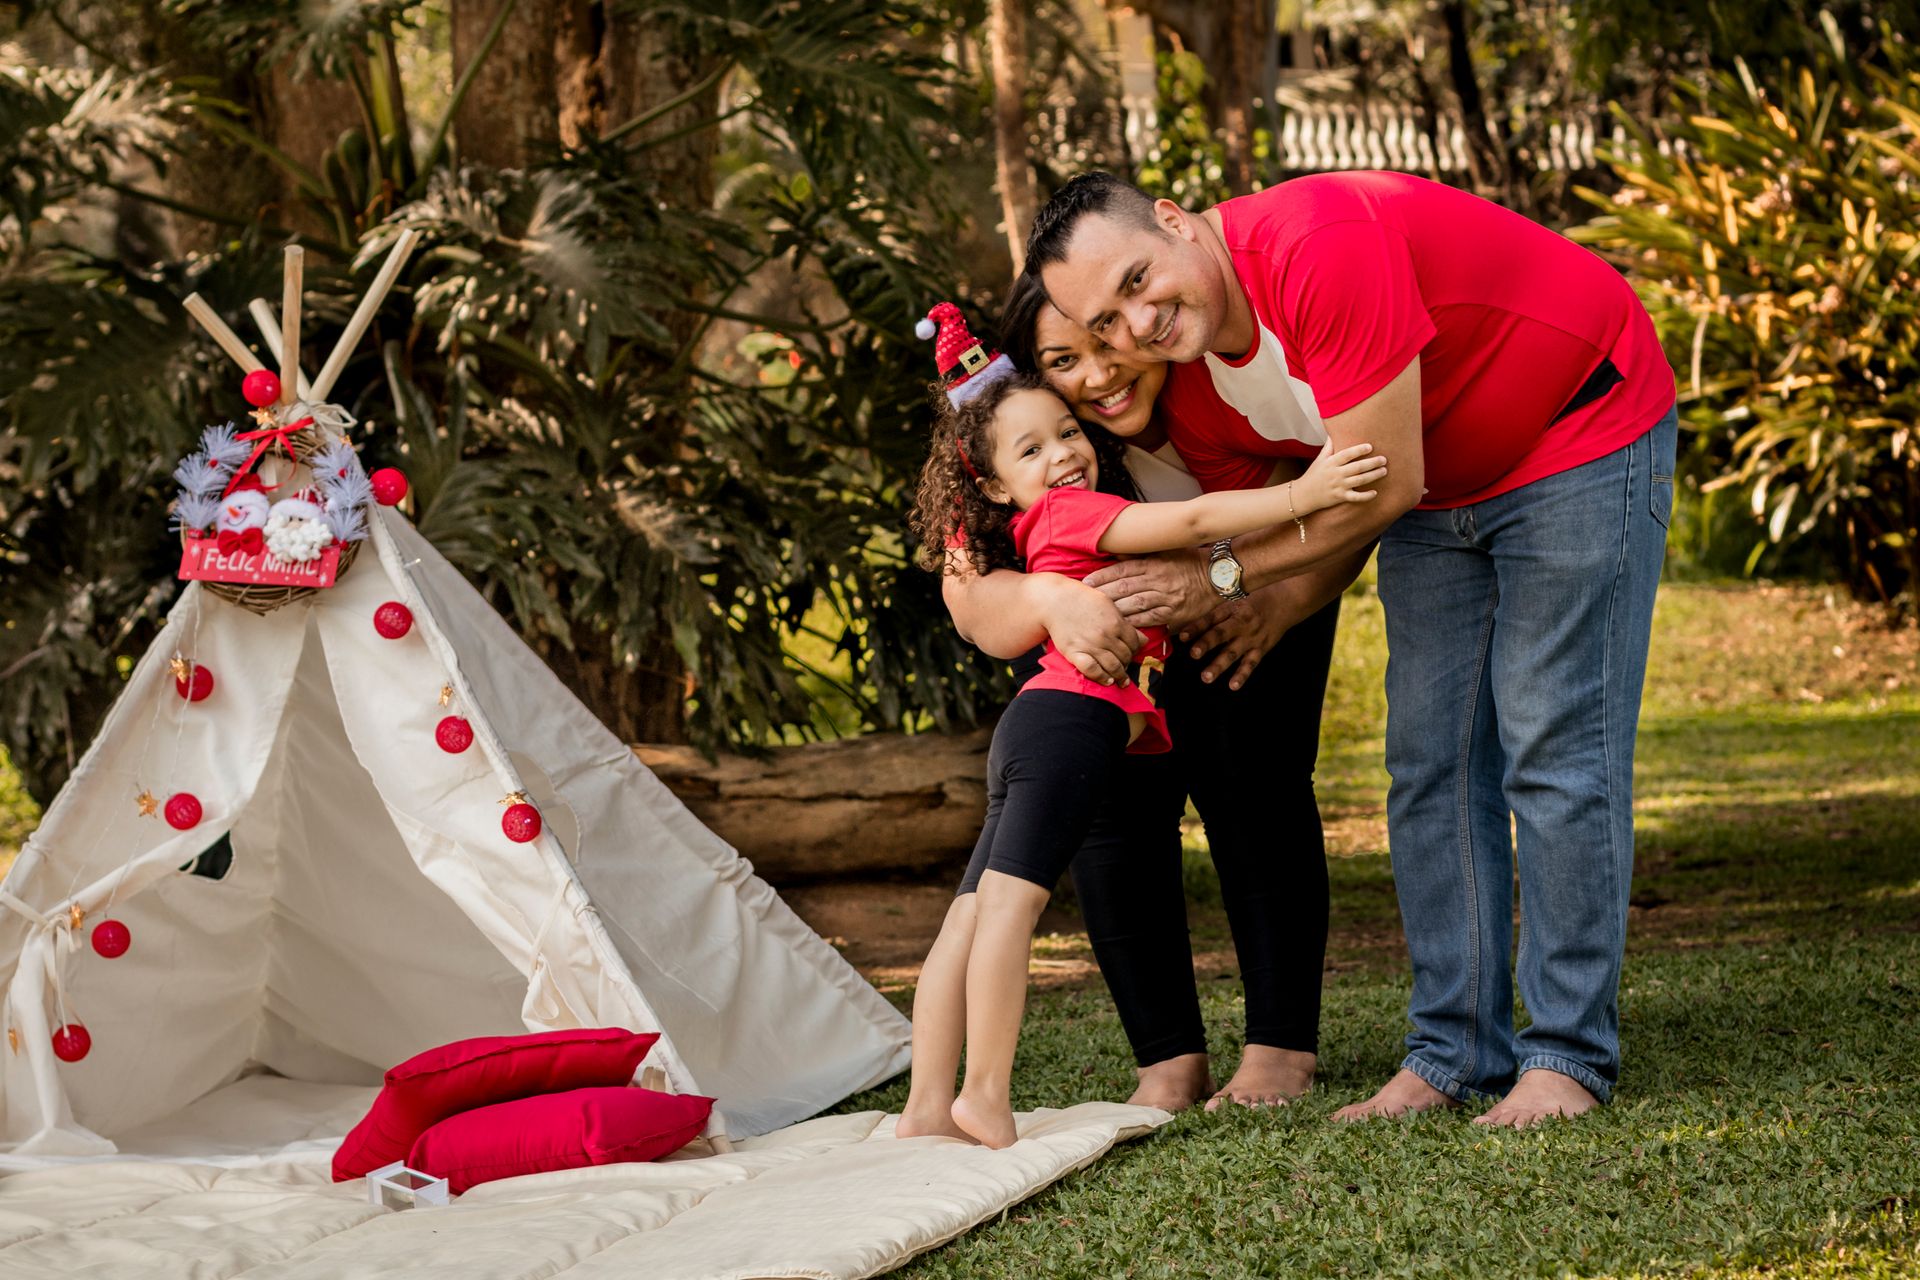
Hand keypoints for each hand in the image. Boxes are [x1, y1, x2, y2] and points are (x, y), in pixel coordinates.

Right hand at [1038, 575, 1141, 684]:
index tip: (1131, 653)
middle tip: (1125, 666)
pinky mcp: (1074, 653)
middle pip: (1125, 656)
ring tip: (1121, 680)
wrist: (1055, 600)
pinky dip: (1101, 677)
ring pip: (1113, 667)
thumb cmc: (1081, 599)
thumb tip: (1143, 639)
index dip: (1135, 650)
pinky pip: (1092, 670)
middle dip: (1127, 663)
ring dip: (1119, 676)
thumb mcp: (1108, 604)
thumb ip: (1125, 622)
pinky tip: (1106, 680)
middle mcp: (1105, 636)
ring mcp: (1090, 645)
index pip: (1135, 643)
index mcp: (1116, 622)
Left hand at [1083, 546, 1214, 630]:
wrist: (1218, 575)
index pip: (1122, 569)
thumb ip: (1139, 554)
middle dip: (1103, 594)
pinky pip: (1150, 618)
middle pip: (1124, 587)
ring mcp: (1166, 596)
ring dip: (1115, 609)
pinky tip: (1120, 626)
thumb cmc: (1189, 561)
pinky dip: (1135, 622)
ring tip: (1098, 614)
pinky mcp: (1174, 612)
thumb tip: (1115, 553)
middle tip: (1085, 600)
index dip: (1102, 576)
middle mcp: (1158, 579)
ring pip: (1135, 603)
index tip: (1086, 582)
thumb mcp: (1165, 551)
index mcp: (1153, 563)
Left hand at [1180, 589, 1300, 689]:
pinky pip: (1250, 664)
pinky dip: (1242, 675)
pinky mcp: (1261, 649)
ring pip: (1233, 653)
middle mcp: (1241, 623)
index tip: (1182, 635)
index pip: (1211, 618)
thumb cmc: (1254, 599)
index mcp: (1232, 608)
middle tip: (1194, 654)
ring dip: (1219, 665)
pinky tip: (1233, 686)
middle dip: (1207, 644)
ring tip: (1206, 677)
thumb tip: (1190, 623)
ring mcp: (1252, 638)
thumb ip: (1216, 611)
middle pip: (1221, 634)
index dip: (1196, 626)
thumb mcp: (1235, 598)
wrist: (1285, 601)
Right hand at [1295, 441, 1387, 510]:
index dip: (1359, 450)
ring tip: (1384, 471)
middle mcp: (1336, 474)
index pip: (1347, 454)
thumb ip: (1329, 446)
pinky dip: (1366, 496)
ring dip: (1373, 476)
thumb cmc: (1314, 474)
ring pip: (1359, 481)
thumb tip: (1333, 430)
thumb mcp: (1320, 459)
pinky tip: (1375, 492)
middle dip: (1372, 463)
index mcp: (1331, 462)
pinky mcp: (1340, 497)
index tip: (1370, 446)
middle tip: (1384, 459)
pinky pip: (1355, 497)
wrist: (1303, 494)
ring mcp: (1338, 486)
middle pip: (1357, 467)